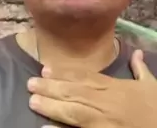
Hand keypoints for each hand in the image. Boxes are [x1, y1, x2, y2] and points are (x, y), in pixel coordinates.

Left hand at [27, 50, 156, 127]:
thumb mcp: (151, 86)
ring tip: (32, 101)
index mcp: (114, 88)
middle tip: (29, 84)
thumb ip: (140, 69)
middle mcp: (106, 103)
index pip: (84, 77)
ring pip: (74, 112)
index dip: (64, 73)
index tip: (45, 68)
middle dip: (51, 88)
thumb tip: (137, 53)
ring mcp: (103, 123)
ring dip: (52, 107)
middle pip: (74, 93)